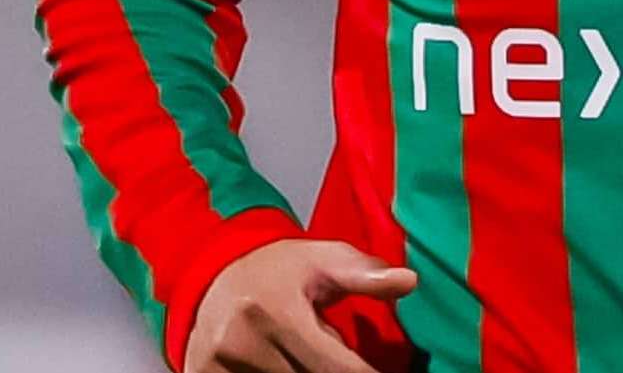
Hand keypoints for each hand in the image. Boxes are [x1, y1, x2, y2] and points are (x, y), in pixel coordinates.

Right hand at [183, 239, 417, 372]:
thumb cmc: (276, 269)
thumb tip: (408, 281)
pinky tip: (281, 360)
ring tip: (300, 352)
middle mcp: (243, 344)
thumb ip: (365, 274)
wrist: (214, 274)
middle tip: (330, 352)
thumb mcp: (324, 261)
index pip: (336, 367)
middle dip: (330, 371)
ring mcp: (219, 367)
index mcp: (276, 312)